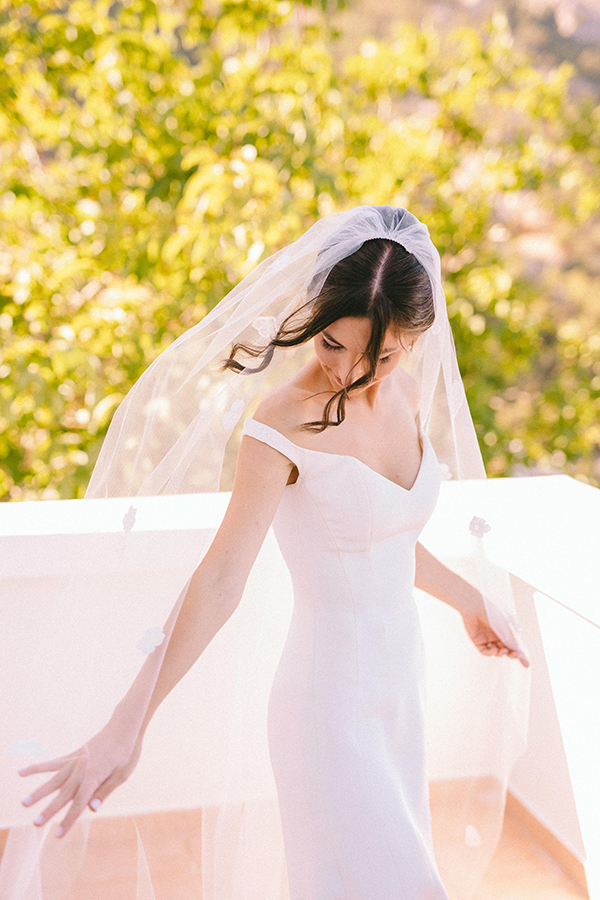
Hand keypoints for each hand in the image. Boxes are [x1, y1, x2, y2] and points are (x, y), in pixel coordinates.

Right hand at [18, 722, 142, 837]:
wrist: (123, 727)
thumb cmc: (127, 752)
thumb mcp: (123, 773)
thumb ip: (105, 790)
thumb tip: (92, 809)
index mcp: (95, 776)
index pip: (79, 802)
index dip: (68, 819)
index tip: (57, 834)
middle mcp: (82, 768)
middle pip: (63, 793)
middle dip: (49, 810)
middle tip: (35, 824)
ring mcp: (76, 760)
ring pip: (54, 778)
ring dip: (39, 791)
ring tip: (24, 803)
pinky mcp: (74, 754)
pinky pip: (53, 762)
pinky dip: (38, 768)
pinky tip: (23, 772)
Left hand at [462, 608, 529, 667]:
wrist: (475, 606)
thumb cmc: (494, 615)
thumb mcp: (506, 629)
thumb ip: (513, 642)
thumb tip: (522, 655)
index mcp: (507, 629)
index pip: (515, 644)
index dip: (521, 654)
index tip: (527, 665)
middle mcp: (498, 634)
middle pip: (507, 649)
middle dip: (512, 654)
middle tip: (514, 655)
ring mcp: (488, 638)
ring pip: (497, 652)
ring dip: (501, 654)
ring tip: (502, 651)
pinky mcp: (478, 640)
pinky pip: (486, 651)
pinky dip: (491, 653)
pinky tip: (494, 650)